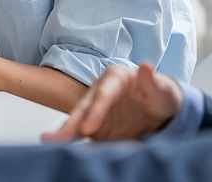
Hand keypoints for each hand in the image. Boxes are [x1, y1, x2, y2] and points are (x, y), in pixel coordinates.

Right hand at [41, 62, 181, 142]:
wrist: (160, 110)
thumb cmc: (161, 95)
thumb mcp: (164, 88)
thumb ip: (153, 81)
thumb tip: (145, 66)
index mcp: (116, 78)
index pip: (104, 94)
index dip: (96, 111)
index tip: (89, 128)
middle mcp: (101, 92)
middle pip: (84, 107)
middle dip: (72, 122)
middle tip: (60, 137)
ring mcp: (96, 109)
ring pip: (78, 119)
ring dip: (64, 130)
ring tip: (48, 140)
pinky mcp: (95, 126)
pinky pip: (80, 132)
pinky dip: (69, 139)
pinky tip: (55, 145)